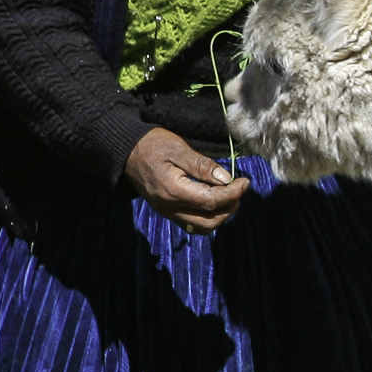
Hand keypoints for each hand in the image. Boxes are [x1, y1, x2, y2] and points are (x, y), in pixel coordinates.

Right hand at [124, 127, 250, 233]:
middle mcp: (169, 207)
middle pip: (209, 221)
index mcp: (173, 190)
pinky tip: (215, 201)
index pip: (211, 201)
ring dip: (220, 215)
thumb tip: (226, 178)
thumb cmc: (152, 145)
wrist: (126, 152)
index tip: (245, 182)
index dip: (232, 194)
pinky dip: (208, 217)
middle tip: (239, 189)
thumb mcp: (178, 148)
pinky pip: (192, 223)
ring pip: (202, 227)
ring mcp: (167, 212)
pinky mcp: (167, 211)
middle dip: (229, 207)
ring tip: (230, 196)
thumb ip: (202, 165)